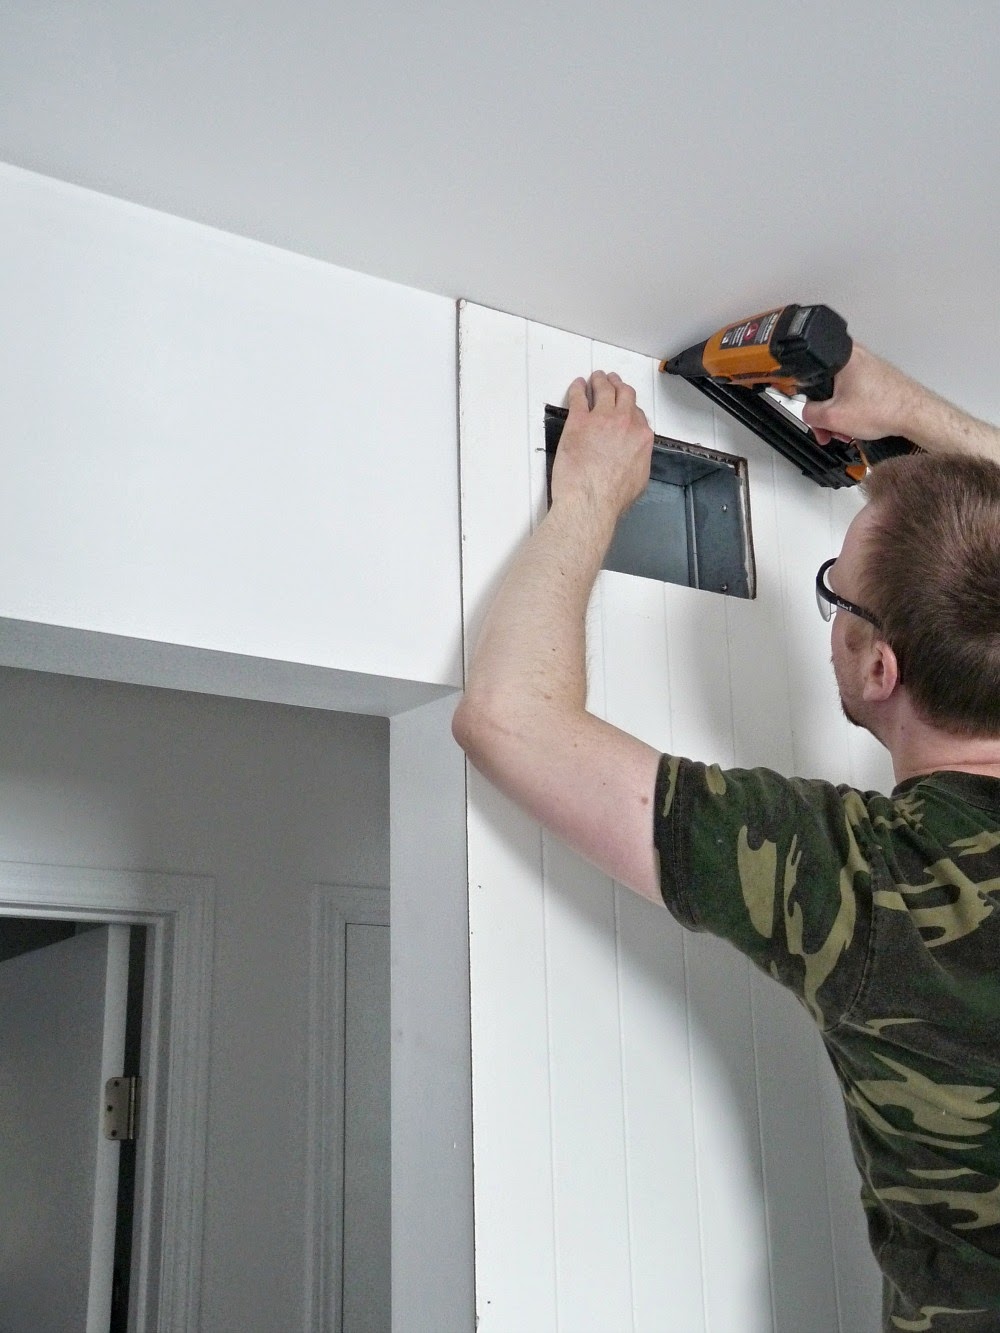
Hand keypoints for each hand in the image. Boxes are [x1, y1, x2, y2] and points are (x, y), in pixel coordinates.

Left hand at [551, 372, 653, 521]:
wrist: (591, 501)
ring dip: (601, 380)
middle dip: (619, 385)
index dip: (629, 408)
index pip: (638, 414)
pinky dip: (578, 388)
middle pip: (625, 394)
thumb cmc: (613, 498)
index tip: (624, 407)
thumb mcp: (639, 481)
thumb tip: (635, 458)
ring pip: (604, 389)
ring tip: (597, 377)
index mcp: (642, 438)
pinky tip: (578, 385)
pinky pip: (579, 396)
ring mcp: (601, 418)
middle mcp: (625, 422)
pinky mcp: (578, 421)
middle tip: (612, 381)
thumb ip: (639, 461)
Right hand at [802, 344, 919, 443]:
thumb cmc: (885, 409)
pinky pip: (856, 394)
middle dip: (825, 413)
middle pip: (827, 387)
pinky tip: (857, 424)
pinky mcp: (878, 378)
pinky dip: (853, 410)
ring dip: (839, 414)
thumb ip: (809, 414)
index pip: (811, 376)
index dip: (808, 401)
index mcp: (843, 357)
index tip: (813, 415)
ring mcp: (869, 367)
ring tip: (845, 430)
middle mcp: (857, 357)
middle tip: (828, 430)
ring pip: (842, 393)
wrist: (915, 414)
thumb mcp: (833, 417)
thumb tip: (807, 414)